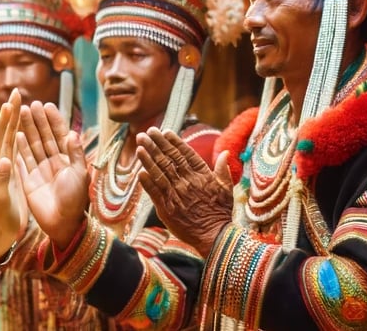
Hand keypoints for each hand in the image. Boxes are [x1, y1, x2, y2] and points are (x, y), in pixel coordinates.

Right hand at [15, 101, 89, 248]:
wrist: (62, 224)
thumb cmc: (75, 200)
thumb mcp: (79, 174)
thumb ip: (75, 153)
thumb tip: (73, 132)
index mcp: (67, 159)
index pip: (59, 134)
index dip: (53, 120)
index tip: (47, 105)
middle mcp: (53, 162)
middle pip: (43, 136)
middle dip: (37, 120)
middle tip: (30, 104)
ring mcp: (39, 170)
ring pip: (32, 145)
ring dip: (27, 129)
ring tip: (21, 113)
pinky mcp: (28, 179)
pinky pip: (22, 160)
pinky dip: (18, 147)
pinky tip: (14, 134)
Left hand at [136, 128, 233, 256]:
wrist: (215, 235)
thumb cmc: (220, 212)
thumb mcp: (226, 188)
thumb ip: (222, 170)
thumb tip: (226, 152)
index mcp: (202, 175)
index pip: (185, 154)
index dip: (174, 142)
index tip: (165, 131)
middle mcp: (187, 182)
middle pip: (169, 159)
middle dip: (156, 144)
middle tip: (146, 133)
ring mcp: (176, 194)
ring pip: (159, 172)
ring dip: (148, 158)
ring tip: (139, 145)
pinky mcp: (167, 207)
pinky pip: (154, 191)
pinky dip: (147, 181)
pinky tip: (140, 171)